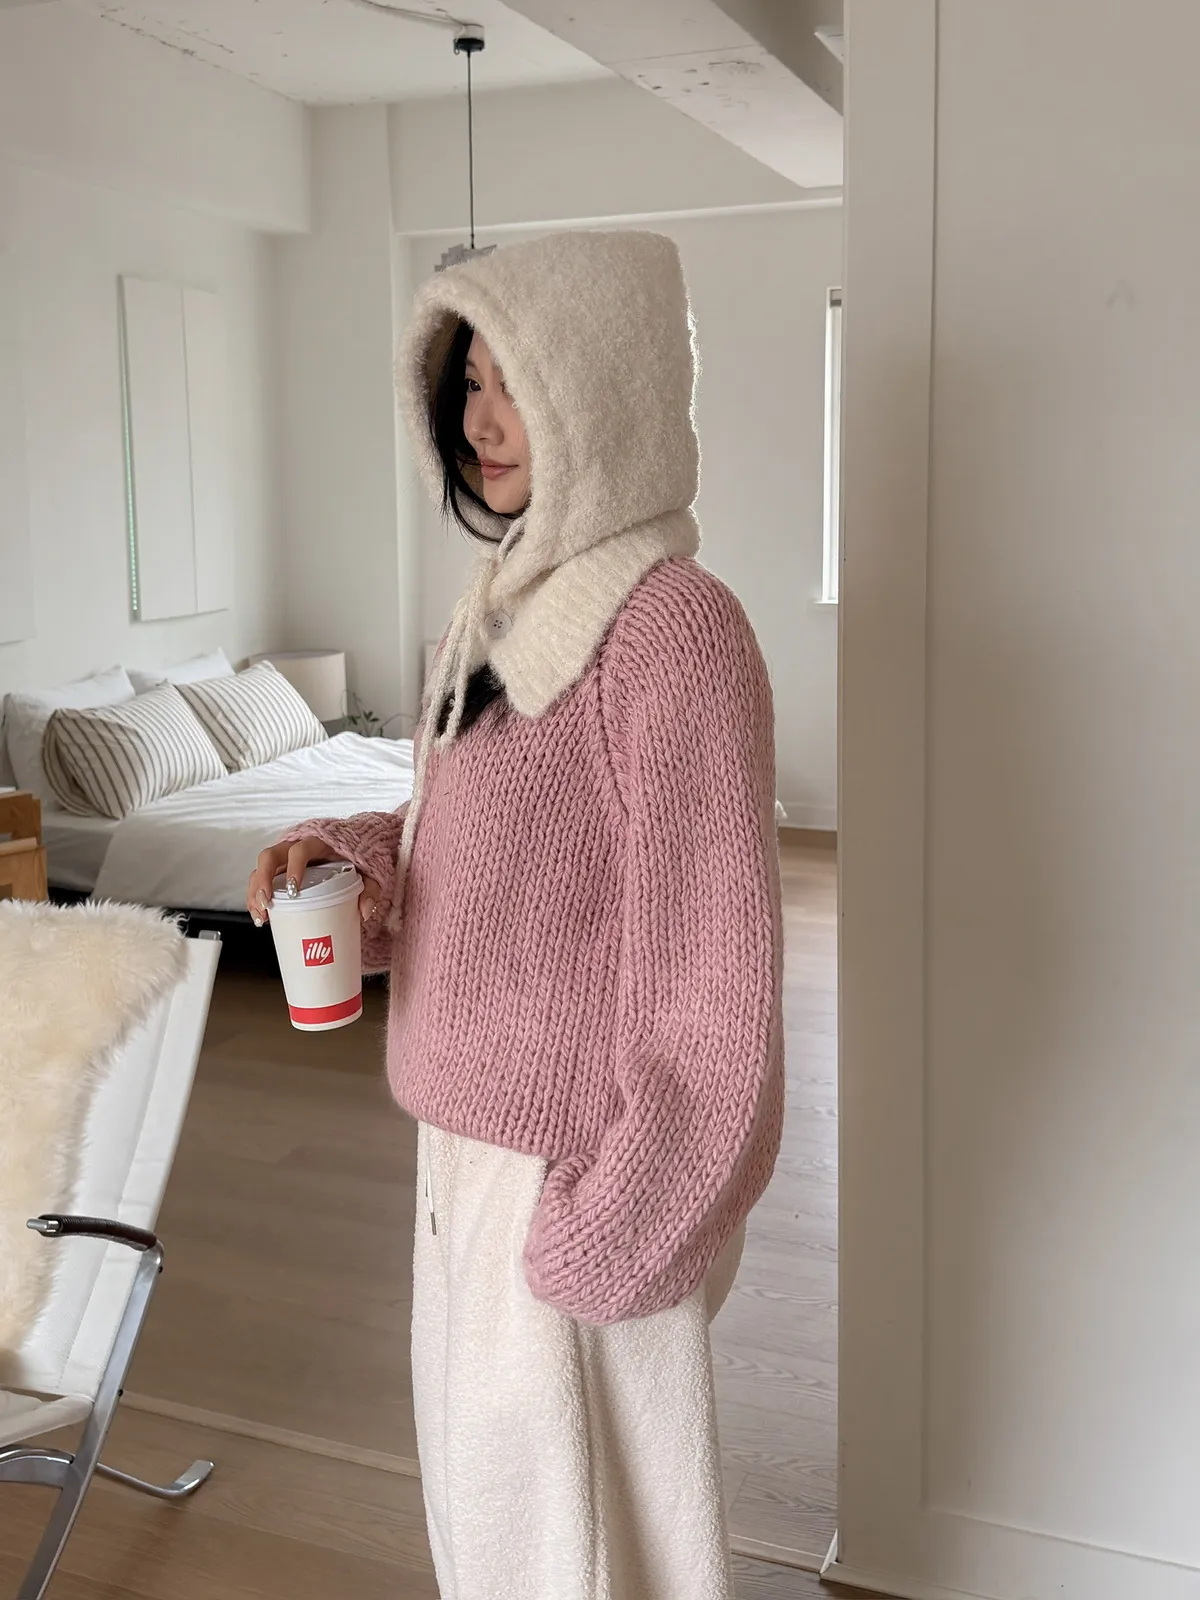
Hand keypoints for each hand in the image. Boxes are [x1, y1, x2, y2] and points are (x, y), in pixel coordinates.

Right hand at [246, 838, 382, 927]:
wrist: (354, 846)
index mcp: (318, 842)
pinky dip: (256, 897)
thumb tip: (365, 911)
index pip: (300, 850)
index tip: (293, 891)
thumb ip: (370, 888)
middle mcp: (295, 845)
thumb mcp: (369, 870)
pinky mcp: (280, 869)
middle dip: (263, 880)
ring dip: (255, 892)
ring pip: (260, 868)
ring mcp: (285, 857)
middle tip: (266, 903)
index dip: (293, 868)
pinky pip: (261, 879)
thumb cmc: (359, 858)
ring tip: (261, 916)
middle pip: (270, 855)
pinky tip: (260, 916)